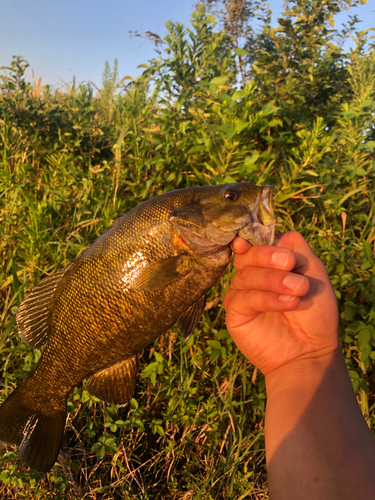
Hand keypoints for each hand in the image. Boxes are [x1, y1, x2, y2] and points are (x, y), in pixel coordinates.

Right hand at [224, 231, 339, 374]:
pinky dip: (267, 298)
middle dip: (268, 256)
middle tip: (290, 264)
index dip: (260, 239)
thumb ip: (297, 250)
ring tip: (299, 290)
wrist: (311, 351)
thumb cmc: (315, 314)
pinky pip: (244, 297)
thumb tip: (276, 237)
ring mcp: (241, 292)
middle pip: (248, 254)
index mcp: (270, 262)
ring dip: (274, 280)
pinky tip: (287, 303)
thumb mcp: (314, 274)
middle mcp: (253, 274)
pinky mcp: (235, 312)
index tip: (274, 246)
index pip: (258, 241)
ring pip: (245, 274)